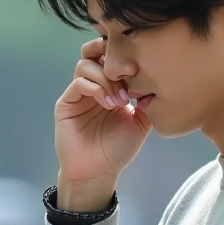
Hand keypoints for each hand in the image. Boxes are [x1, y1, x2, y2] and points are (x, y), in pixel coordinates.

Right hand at [55, 37, 151, 184]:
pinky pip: (78, 83)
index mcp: (108, 86)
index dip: (122, 54)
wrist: (98, 173)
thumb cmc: (118, 150)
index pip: (109, 57)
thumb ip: (147, 101)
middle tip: (128, 69)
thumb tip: (157, 81)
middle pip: (91, 51)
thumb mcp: (140, 122)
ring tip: (119, 99)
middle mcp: (91, 86)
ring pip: (85, 65)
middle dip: (108, 53)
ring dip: (106, 78)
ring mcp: (77, 94)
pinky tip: (108, 104)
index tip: (139, 65)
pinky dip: (95, 88)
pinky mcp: (66, 104)